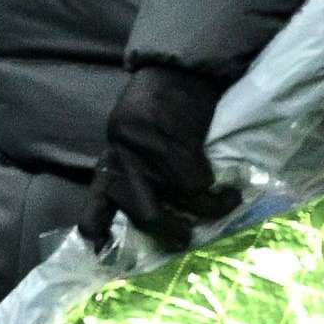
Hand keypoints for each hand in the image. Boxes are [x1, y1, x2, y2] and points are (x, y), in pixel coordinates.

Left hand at [84, 60, 232, 250]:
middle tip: (188, 235)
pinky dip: (220, 193)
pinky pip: (201, 184)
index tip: (103, 254)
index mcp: (109, 165)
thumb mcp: (130, 143)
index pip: (93, 209)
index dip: (98, 235)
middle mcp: (123, 164)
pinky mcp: (177, 145)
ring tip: (223, 203)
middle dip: (172, 234)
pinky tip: (229, 189)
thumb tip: (157, 215)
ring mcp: (150, 156)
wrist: (175, 70)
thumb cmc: (156, 109)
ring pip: (182, 203)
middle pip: (145, 217)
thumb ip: (133, 174)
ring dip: (209, 211)